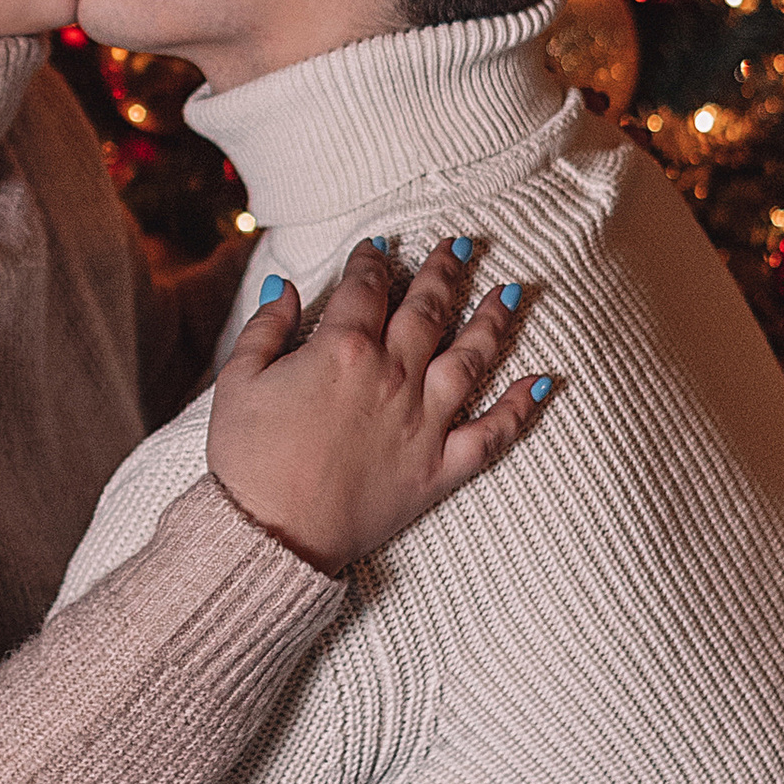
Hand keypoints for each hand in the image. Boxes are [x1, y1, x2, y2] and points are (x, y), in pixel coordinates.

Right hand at [206, 242, 548, 577]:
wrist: (272, 537)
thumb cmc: (248, 461)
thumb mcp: (238, 381)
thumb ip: (266, 328)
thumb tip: (287, 287)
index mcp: (342, 350)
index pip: (366, 287)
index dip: (372, 260)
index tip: (379, 246)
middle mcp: (393, 377)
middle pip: (428, 310)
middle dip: (445, 272)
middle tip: (461, 246)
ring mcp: (422, 423)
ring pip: (470, 359)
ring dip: (493, 321)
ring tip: (512, 292)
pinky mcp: (438, 470)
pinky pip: (492, 435)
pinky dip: (521, 408)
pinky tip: (544, 381)